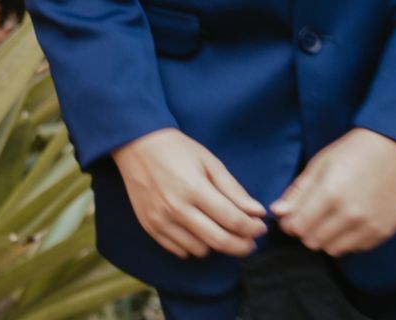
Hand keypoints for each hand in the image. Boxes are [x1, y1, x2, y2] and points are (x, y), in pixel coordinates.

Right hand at [112, 128, 267, 258]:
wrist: (135, 144)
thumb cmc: (176, 149)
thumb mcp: (209, 161)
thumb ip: (234, 189)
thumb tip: (257, 213)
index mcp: (194, 188)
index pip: (233, 221)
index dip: (253, 228)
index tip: (260, 227)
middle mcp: (176, 208)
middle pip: (219, 241)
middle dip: (242, 245)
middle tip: (250, 241)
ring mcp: (160, 219)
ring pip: (200, 250)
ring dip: (216, 245)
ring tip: (219, 230)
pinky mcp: (149, 226)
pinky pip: (179, 250)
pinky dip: (193, 246)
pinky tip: (197, 231)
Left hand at [273, 128, 395, 255]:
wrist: (394, 150)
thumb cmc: (351, 153)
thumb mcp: (318, 166)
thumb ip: (298, 192)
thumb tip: (277, 212)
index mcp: (330, 194)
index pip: (298, 227)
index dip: (288, 224)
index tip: (289, 217)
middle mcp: (351, 214)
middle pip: (313, 242)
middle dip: (305, 231)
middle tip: (308, 216)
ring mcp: (370, 226)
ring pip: (333, 250)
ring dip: (325, 238)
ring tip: (328, 218)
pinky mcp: (384, 232)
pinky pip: (355, 248)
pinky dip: (346, 239)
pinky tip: (348, 220)